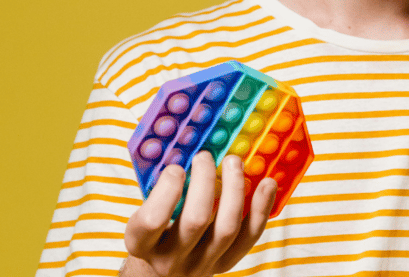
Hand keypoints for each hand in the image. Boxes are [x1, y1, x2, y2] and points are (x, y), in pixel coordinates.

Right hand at [123, 151, 277, 276]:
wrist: (163, 272)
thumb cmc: (154, 233)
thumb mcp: (144, 212)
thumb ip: (159, 189)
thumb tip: (184, 144)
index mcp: (141, 244)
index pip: (151, 222)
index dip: (166, 192)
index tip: (175, 168)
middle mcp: (171, 259)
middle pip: (195, 221)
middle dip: (205, 182)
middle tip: (206, 156)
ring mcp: (202, 264)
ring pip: (226, 228)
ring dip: (234, 190)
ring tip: (234, 161)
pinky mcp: (226, 263)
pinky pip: (249, 236)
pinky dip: (261, 208)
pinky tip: (267, 183)